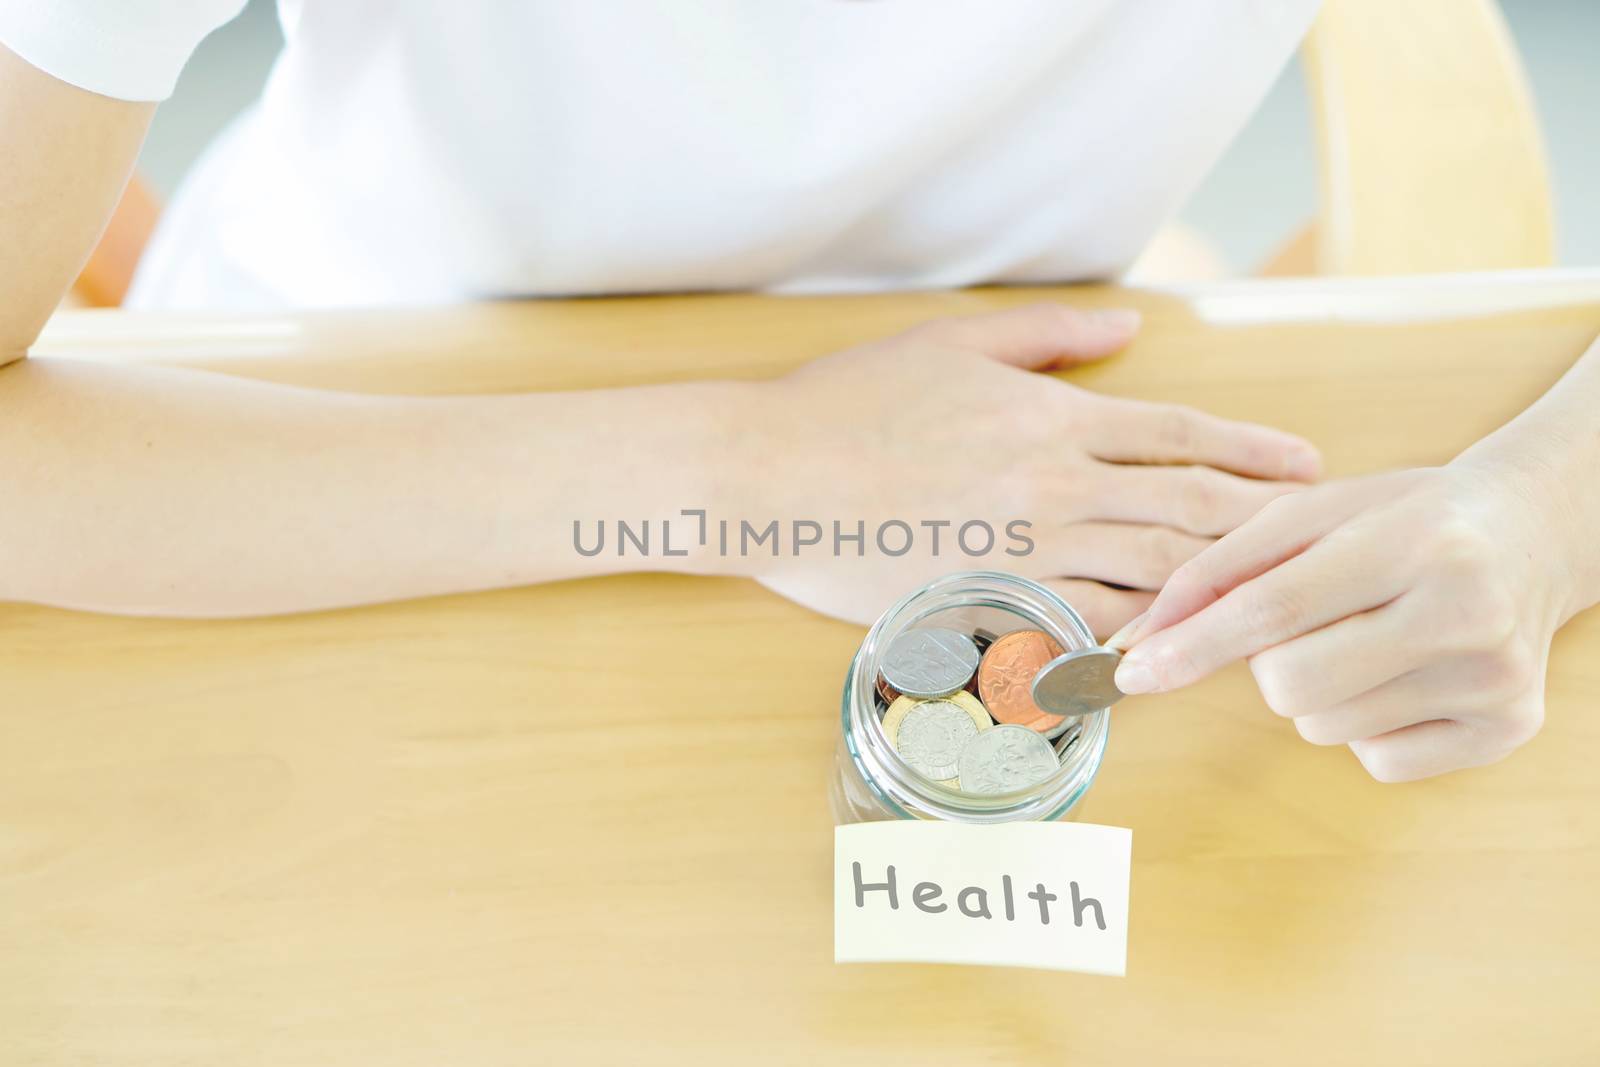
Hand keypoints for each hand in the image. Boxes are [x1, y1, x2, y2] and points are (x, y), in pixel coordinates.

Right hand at [741, 303, 1321, 629]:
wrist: (768, 474)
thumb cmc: (847, 403)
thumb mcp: (950, 344)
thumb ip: (1048, 335)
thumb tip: (1128, 327)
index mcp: (1049, 417)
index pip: (1176, 435)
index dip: (1249, 450)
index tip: (1303, 466)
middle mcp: (1053, 486)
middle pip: (1186, 510)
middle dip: (1263, 524)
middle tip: (1321, 539)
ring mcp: (1024, 552)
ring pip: (1148, 575)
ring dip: (1219, 587)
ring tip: (1274, 597)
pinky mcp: (986, 603)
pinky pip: (1082, 627)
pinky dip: (1136, 637)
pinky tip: (1175, 650)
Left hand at [1110, 452, 1583, 781]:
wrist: (1535, 534)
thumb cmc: (1410, 520)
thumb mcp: (1313, 516)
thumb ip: (1218, 569)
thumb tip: (1138, 640)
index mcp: (1414, 542)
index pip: (1273, 609)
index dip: (1191, 645)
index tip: (1131, 672)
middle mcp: (1465, 612)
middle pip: (1288, 684)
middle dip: (1268, 662)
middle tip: (1314, 623)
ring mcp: (1493, 680)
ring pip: (1323, 727)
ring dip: (1316, 692)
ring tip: (1371, 640)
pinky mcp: (1507, 730)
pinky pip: (1375, 762)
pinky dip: (1365, 727)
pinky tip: (1405, 674)